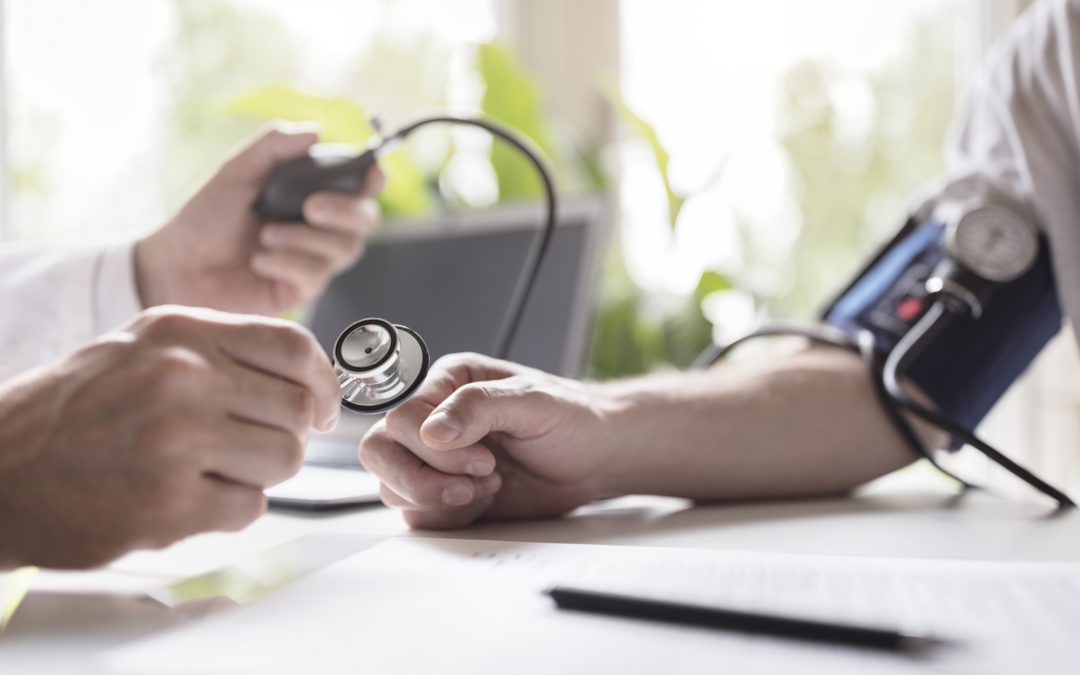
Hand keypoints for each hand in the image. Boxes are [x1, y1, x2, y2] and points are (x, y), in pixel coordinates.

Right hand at [0, 306, 340, 568]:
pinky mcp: (169, 501)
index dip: (325, 384)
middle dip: (288, 436)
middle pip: (298, 411)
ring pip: (285, 460)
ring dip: (259, 473)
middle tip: (251, 446)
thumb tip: (308, 376)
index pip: (295, 348)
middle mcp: (182, 377)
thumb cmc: (78, 409)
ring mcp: (176, 439)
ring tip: (210, 470)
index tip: (322, 408)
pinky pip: (250, 506)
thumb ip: (222, 351)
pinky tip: (185, 496)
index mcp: (181, 331)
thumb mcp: (145, 348)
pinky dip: (229, 508)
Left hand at [135, 126, 385, 314]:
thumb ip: (274, 146)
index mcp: (310, 194)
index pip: (358, 186)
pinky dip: (287, 263)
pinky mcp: (300, 291)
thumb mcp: (237, 171)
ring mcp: (312, 261)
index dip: (373, 178)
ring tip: (264, 236)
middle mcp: (319, 228)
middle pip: (365, 220)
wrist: (175, 265)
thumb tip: (317, 132)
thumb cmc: (205, 218)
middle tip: (310, 207)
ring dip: (304, 239)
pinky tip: (259, 261)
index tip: (372, 173)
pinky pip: (316, 275)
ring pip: (344, 249)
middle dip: (344, 211)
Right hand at [359, 353, 617, 528]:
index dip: (434, 448)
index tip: (484, 460)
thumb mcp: (533, 401)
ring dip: (439, 499)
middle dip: (421, 479)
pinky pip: (417, 514)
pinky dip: (448, 517)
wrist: (595, 457)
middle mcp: (433, 419)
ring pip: (392, 487)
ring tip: (489, 488)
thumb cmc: (571, 418)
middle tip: (474, 485)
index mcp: (447, 383)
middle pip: (379, 452)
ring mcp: (435, 460)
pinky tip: (486, 501)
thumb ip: (480, 408)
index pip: (401, 417)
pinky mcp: (445, 494)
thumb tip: (433, 431)